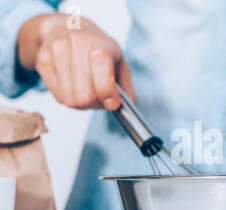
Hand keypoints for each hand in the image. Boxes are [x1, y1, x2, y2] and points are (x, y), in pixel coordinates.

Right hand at [17, 13, 134, 109]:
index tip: (113, 101)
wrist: (66, 28)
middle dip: (95, 103)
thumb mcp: (119, 63)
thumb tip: (124, 106)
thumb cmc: (97, 49)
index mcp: (100, 44)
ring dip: (81, 104)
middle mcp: (76, 44)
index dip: (108, 94)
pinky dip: (68, 98)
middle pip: (85, 96)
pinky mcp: (42, 61)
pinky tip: (73, 87)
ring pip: (70, 99)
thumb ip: (125, 87)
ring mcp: (56, 51)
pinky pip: (57, 96)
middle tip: (99, 97)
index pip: (103, 77)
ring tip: (87, 92)